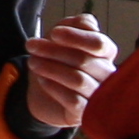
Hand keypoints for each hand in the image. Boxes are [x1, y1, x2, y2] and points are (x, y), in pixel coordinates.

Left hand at [23, 14, 117, 131]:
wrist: (42, 93)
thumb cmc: (57, 61)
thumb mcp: (63, 37)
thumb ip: (76, 24)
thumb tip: (90, 24)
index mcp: (105, 54)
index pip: (99, 43)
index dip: (76, 37)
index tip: (53, 33)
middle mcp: (107, 76)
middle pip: (84, 60)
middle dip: (54, 51)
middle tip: (31, 46)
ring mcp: (98, 96)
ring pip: (78, 80)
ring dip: (51, 68)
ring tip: (33, 62)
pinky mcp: (85, 114)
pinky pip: (73, 100)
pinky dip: (55, 88)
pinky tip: (42, 80)